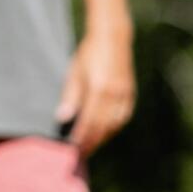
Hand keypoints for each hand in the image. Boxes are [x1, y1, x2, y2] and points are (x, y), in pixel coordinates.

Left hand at [56, 27, 135, 155]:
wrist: (112, 37)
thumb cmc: (89, 53)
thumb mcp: (75, 72)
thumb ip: (70, 97)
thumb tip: (62, 119)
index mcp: (99, 89)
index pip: (89, 122)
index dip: (82, 138)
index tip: (73, 149)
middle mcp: (114, 94)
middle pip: (103, 127)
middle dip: (92, 142)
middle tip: (81, 154)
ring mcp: (125, 94)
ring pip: (115, 124)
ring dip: (103, 137)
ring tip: (92, 144)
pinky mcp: (130, 93)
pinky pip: (123, 117)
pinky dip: (114, 127)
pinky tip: (105, 131)